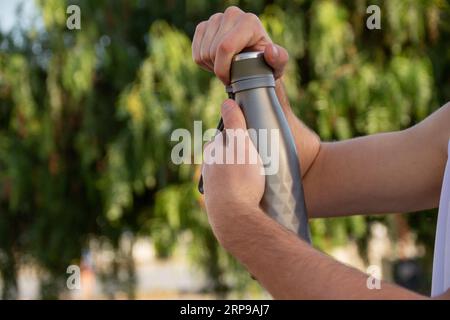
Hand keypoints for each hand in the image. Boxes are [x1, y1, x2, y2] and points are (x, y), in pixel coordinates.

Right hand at [192, 6, 288, 83]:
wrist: (253, 61)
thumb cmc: (266, 65)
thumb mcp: (277, 67)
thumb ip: (279, 59)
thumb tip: (269, 50)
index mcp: (249, 22)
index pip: (225, 47)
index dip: (223, 69)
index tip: (230, 81)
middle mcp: (231, 14)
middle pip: (212, 51)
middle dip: (219, 69)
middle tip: (232, 74)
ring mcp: (216, 19)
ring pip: (203, 52)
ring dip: (213, 67)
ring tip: (227, 68)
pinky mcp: (204, 26)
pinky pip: (195, 51)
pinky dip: (204, 62)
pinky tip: (217, 62)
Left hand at [201, 99, 264, 244]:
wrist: (234, 219)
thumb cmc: (240, 180)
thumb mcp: (240, 145)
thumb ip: (234, 123)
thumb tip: (226, 102)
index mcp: (212, 153)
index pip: (224, 137)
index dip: (239, 136)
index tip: (252, 139)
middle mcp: (208, 170)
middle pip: (225, 156)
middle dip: (239, 156)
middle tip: (258, 159)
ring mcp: (212, 189)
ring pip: (227, 175)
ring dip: (240, 174)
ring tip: (257, 178)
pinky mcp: (219, 206)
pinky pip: (231, 192)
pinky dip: (240, 191)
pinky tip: (251, 195)